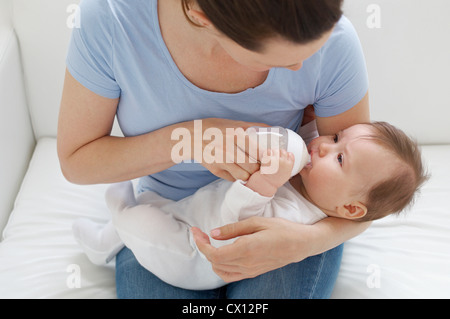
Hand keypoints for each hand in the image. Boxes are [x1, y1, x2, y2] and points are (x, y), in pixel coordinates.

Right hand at [189, 118, 268, 181]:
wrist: (191, 137)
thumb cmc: (215, 128)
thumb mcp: (232, 123)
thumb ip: (251, 126)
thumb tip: (272, 129)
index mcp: (236, 134)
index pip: (258, 152)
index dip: (267, 158)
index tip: (271, 159)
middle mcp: (228, 148)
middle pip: (253, 167)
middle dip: (259, 169)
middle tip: (262, 167)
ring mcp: (221, 161)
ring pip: (244, 176)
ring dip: (249, 175)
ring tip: (251, 171)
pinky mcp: (215, 170)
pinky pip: (232, 179)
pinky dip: (238, 177)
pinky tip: (238, 171)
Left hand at [191, 217, 311, 282]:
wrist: (301, 244)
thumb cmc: (281, 229)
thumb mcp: (257, 222)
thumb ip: (233, 229)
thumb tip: (213, 233)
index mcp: (246, 249)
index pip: (214, 254)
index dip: (201, 244)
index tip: (196, 231)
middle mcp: (247, 264)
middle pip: (214, 262)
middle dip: (203, 247)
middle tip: (202, 233)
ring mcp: (250, 271)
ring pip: (220, 270)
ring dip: (211, 257)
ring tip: (210, 242)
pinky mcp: (253, 273)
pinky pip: (230, 275)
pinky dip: (220, 266)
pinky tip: (222, 253)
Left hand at [244, 149, 293, 196]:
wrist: (267, 183)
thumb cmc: (275, 179)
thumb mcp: (286, 174)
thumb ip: (289, 165)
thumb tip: (289, 155)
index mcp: (289, 165)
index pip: (290, 154)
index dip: (285, 156)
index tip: (281, 158)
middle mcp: (284, 162)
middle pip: (282, 151)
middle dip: (278, 153)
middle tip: (273, 159)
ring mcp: (276, 160)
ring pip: (275, 150)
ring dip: (271, 153)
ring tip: (268, 160)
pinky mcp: (269, 159)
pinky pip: (267, 152)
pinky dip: (265, 154)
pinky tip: (264, 160)